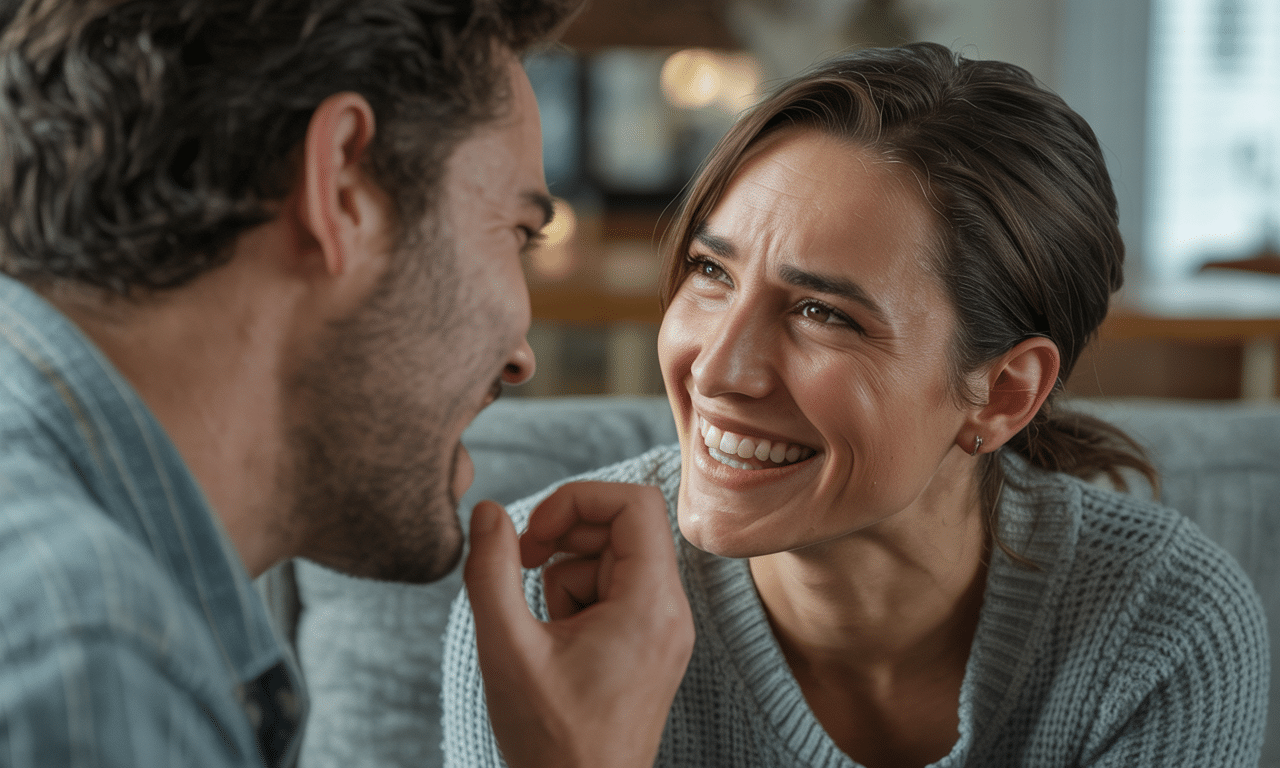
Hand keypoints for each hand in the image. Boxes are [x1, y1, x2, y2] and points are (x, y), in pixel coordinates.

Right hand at [463, 482, 693, 767]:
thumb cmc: (549, 739)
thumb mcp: (505, 648)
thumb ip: (492, 570)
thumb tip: (487, 510)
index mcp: (651, 605)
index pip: (636, 503)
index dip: (577, 499)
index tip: (534, 535)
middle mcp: (672, 611)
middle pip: (625, 526)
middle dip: (565, 537)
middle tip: (523, 566)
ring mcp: (666, 630)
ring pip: (615, 559)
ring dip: (567, 574)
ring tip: (543, 628)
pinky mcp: (652, 646)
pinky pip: (617, 592)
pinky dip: (579, 601)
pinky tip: (556, 643)